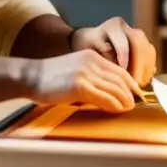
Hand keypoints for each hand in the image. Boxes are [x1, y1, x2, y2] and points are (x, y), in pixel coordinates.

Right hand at [22, 49, 142, 112]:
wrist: (30, 76)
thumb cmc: (50, 77)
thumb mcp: (74, 69)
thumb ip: (91, 75)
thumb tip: (108, 91)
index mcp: (91, 56)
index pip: (118, 70)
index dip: (130, 83)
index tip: (136, 94)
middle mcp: (91, 62)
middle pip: (120, 79)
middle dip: (131, 93)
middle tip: (136, 104)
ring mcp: (86, 73)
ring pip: (115, 88)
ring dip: (125, 101)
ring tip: (128, 108)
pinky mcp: (79, 86)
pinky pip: (104, 97)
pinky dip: (114, 105)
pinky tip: (117, 110)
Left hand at [70, 18, 156, 86]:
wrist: (90, 41)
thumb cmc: (87, 47)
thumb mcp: (89, 50)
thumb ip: (103, 56)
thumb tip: (120, 66)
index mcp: (113, 26)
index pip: (123, 45)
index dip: (125, 61)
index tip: (122, 76)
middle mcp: (128, 28)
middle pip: (140, 45)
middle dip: (139, 66)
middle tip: (135, 83)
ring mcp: (137, 34)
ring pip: (148, 49)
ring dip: (146, 68)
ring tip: (140, 83)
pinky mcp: (143, 43)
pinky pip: (150, 55)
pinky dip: (148, 67)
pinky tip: (144, 80)